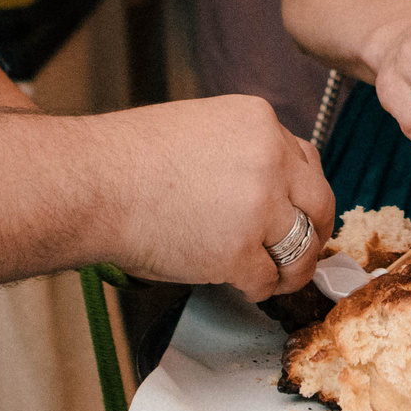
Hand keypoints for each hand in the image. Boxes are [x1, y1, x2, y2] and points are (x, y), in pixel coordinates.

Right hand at [94, 95, 336, 298]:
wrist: (90, 185)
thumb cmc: (128, 160)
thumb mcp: (200, 128)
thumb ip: (243, 151)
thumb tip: (271, 189)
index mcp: (260, 122)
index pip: (307, 160)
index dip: (301, 193)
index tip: (297, 212)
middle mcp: (271, 159)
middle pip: (320, 203)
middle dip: (315, 233)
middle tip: (303, 253)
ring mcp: (260, 206)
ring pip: (302, 247)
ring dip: (292, 269)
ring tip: (274, 278)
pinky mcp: (240, 251)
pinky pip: (268, 279)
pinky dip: (258, 289)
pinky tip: (242, 286)